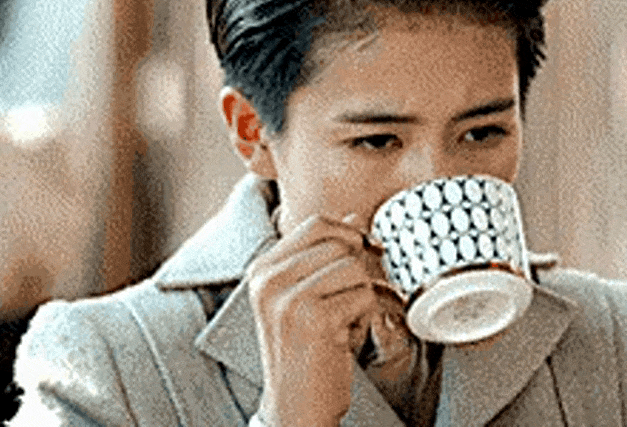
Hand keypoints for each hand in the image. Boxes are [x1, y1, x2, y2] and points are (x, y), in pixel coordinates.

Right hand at [246, 214, 381, 426]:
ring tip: (340, 322)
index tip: (359, 254)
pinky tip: (342, 338)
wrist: (296, 407)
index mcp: (262, 270)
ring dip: (360, 297)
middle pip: (341, 243)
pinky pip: (364, 296)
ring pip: (356, 268)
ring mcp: (288, 298)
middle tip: (343, 304)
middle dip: (356, 273)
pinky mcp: (315, 319)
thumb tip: (356, 219)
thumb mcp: (308, 297)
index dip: (347, 234)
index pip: (316, 223)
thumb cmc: (306, 352)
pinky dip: (363, 318)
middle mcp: (268, 280)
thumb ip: (326, 255)